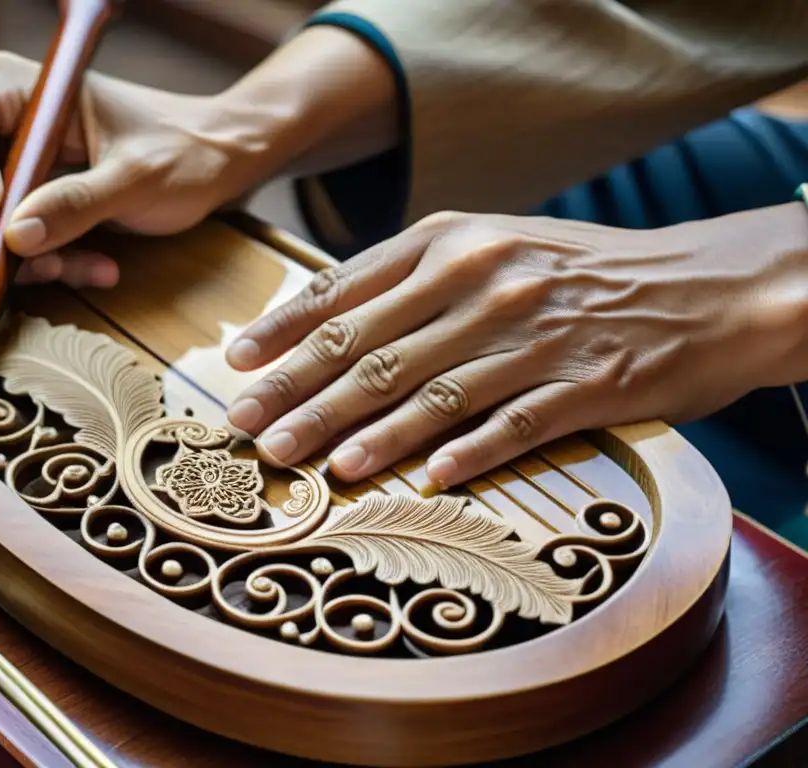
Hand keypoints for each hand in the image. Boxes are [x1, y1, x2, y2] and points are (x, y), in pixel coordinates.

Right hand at [0, 51, 272, 286]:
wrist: (211, 162)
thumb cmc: (182, 152)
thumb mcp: (138, 178)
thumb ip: (78, 202)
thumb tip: (15, 236)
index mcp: (14, 90)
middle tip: (46, 266)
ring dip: (11, 263)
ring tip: (81, 268)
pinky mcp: (13, 201)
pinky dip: (32, 268)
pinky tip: (89, 269)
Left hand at [224, 205, 807, 488]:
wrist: (702, 284)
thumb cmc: (578, 270)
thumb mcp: (492, 244)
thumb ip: (413, 276)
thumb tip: (326, 319)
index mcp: (453, 242)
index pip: (347, 289)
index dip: (286, 330)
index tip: (239, 364)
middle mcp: (484, 282)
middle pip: (373, 347)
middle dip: (301, 393)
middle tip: (251, 431)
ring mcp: (533, 334)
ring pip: (428, 391)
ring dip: (364, 433)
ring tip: (314, 464)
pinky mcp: (582, 384)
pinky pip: (509, 425)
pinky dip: (462, 453)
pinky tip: (422, 479)